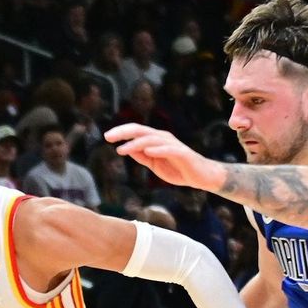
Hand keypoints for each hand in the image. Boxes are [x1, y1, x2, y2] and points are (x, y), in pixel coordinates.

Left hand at [104, 123, 222, 190]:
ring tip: (122, 150)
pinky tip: (147, 152)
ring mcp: (173, 145)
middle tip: (108, 137)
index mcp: (155, 139)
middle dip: (124, 132)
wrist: (201, 176)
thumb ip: (141, 157)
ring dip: (136, 144)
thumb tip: (125, 149)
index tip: (106, 137)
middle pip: (141, 131)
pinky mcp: (183, 154)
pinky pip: (169, 150)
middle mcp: (163, 138)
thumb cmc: (177, 169)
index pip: (136, 131)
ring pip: (152, 140)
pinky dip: (158, 150)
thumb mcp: (154, 164)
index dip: (122, 132)